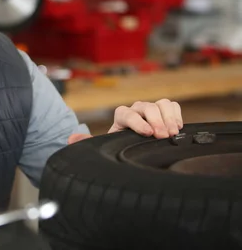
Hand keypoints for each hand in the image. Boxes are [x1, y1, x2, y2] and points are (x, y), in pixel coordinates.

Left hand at [67, 99, 183, 144]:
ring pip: (162, 104)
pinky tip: (177, 129)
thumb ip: (88, 142)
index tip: (148, 134)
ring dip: (169, 118)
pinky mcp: (164, 113)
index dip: (137, 122)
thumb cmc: (118, 145)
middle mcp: (137, 110)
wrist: (130, 145)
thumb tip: (72, 138)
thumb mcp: (104, 145)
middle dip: (156, 121)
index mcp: (121, 117)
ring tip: (172, 134)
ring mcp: (152, 110)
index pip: (127, 113)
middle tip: (163, 137)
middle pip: (147, 107)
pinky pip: (172, 106)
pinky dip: (177, 115)